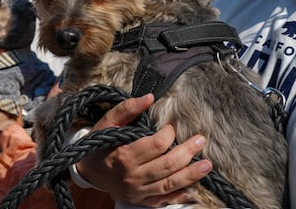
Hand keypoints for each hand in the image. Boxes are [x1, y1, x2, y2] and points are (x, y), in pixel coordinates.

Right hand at [76, 94, 212, 206]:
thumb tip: (149, 97)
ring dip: (191, 174)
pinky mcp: (142, 200)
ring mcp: (138, 191)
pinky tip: (195, 189)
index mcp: (123, 156)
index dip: (168, 134)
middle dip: (187, 152)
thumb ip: (127, 109)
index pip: (155, 145)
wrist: (88, 170)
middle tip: (200, 140)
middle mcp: (132, 177)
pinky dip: (181, 195)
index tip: (171, 127)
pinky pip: (165, 200)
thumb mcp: (107, 122)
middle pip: (167, 165)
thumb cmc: (99, 143)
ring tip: (207, 164)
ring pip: (170, 184)